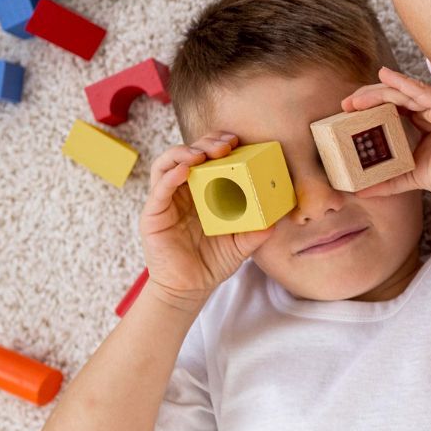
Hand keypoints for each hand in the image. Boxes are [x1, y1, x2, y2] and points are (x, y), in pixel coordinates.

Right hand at [141, 133, 276, 309]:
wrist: (189, 288)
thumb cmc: (212, 262)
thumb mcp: (241, 244)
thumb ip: (257, 232)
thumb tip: (276, 221)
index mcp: (203, 191)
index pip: (207, 158)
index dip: (219, 145)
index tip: (238, 142)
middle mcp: (183, 190)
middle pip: (188, 154)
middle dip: (206, 143)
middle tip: (226, 144)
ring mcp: (166, 200)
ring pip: (168, 163)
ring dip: (185, 152)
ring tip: (203, 153)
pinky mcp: (153, 213)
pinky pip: (159, 189)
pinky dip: (171, 176)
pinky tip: (185, 170)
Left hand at [342, 68, 430, 202]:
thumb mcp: (415, 175)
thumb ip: (390, 180)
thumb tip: (362, 190)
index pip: (398, 106)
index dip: (373, 107)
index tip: (349, 113)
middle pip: (398, 96)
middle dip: (370, 98)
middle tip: (346, 104)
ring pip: (405, 92)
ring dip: (377, 93)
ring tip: (355, 100)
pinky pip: (420, 92)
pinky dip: (401, 84)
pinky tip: (383, 79)